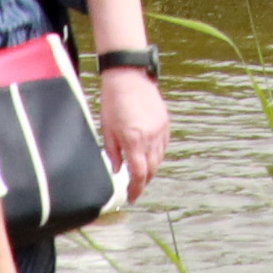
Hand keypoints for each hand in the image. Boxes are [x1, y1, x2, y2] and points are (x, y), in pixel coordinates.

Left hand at [98, 69, 170, 197]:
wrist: (129, 75)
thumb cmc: (113, 101)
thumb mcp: (107, 129)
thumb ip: (112, 153)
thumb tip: (117, 171)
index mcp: (133, 140)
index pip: (139, 174)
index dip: (136, 189)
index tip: (131, 197)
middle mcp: (150, 137)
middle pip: (152, 169)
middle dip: (143, 182)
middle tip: (134, 188)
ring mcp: (160, 129)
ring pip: (160, 158)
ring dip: (151, 169)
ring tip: (141, 174)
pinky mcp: (165, 121)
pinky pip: (164, 145)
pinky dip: (158, 154)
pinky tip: (149, 156)